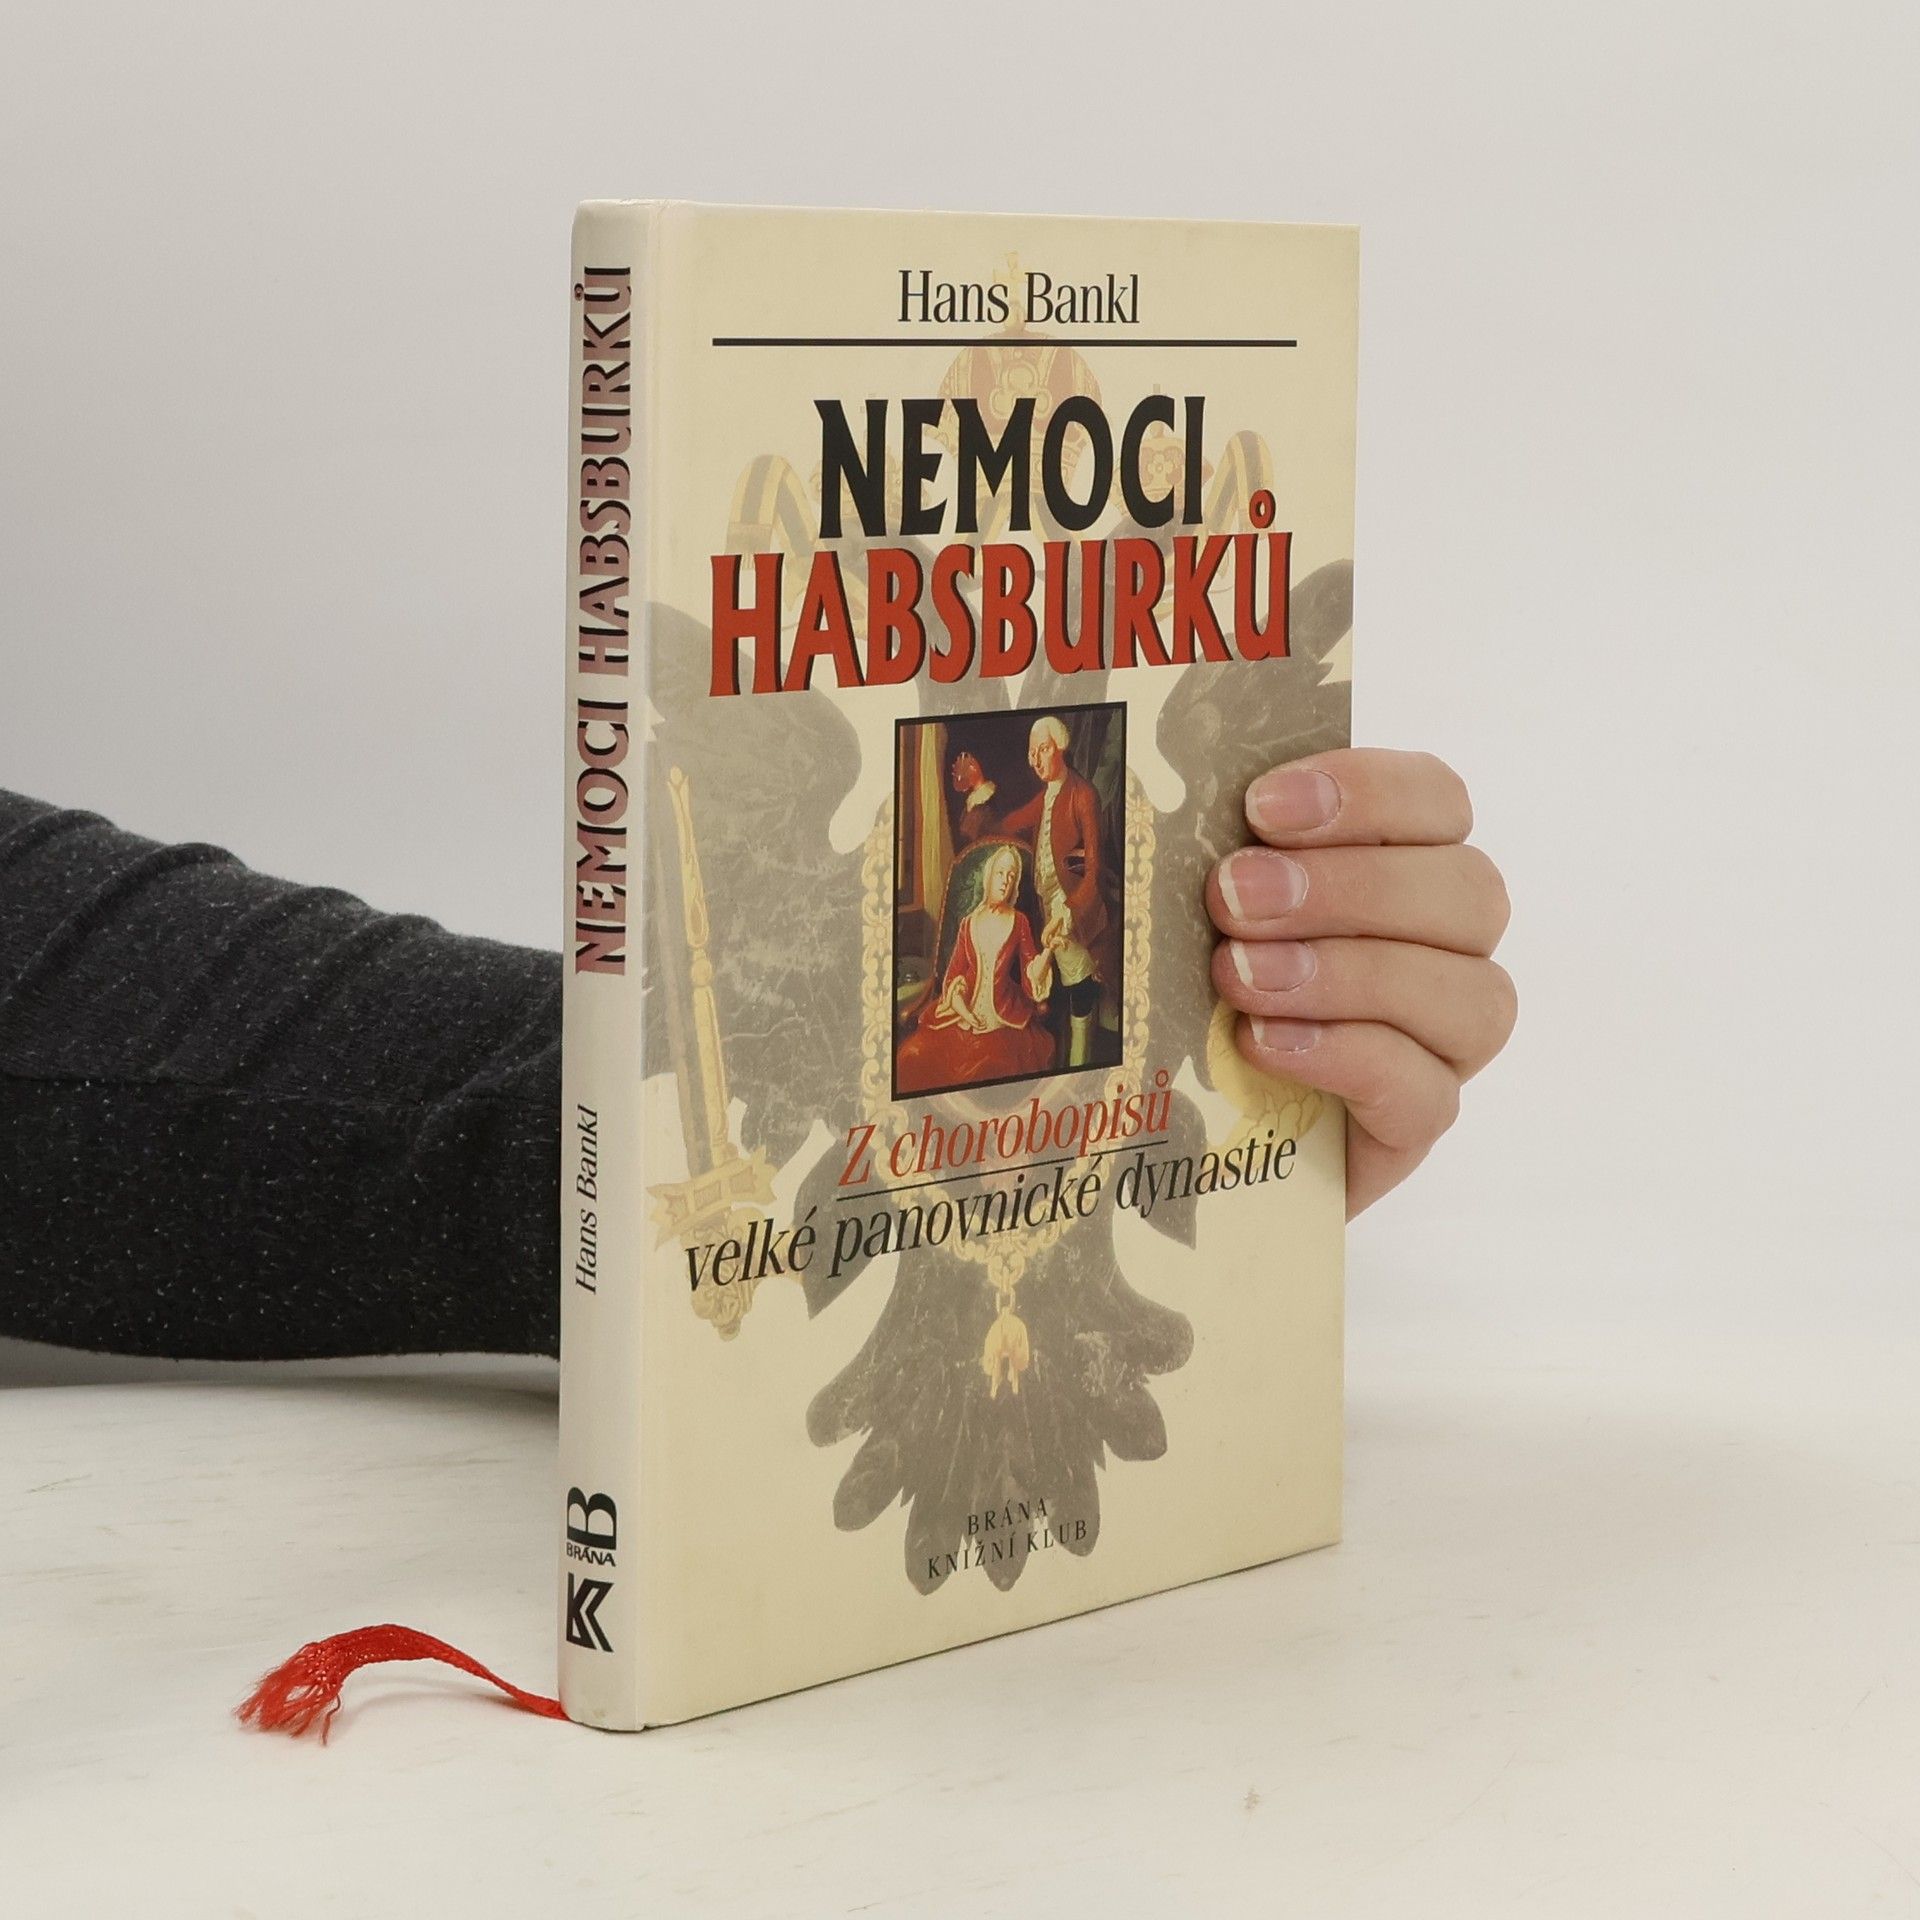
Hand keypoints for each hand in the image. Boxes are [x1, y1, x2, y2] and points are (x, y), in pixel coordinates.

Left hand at [1206, 748, 1514, 1218]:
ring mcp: (1443, 1044)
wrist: (1174, 1126)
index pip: (1439, 802)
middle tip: (1232, 895)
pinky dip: (1345, 1056)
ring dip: (1349, 974)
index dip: (1369, 792)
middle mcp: (1447, 950)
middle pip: (1469, 892)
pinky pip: (1426, 1093)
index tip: (1263, 807)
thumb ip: (1219, 855)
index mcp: (1408, 865)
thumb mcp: (1193, 912)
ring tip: (1240, 974)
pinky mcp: (1414, 1126)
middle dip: (1347, 886)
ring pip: (1470, 995)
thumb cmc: (1187, 991)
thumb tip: (1172, 801)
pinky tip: (1264, 1041)